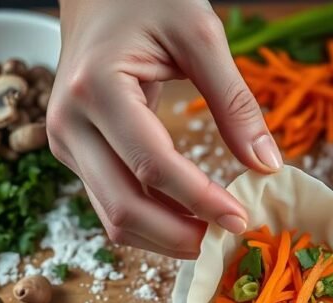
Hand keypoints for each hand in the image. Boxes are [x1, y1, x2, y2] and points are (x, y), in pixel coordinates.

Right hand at [48, 0, 282, 258]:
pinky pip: (113, 202)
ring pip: (114, 218)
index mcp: (96, 89)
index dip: (200, 201)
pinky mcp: (75, 152)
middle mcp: (69, 123)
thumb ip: (235, 101)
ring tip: (215, 232)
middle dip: (179, 236)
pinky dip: (153, 221)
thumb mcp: (201, 35)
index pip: (153, 166)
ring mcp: (65, 142)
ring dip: (165, 237)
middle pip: (123, 208)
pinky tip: (191, 218)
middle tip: (229, 237)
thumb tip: (267, 165)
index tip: (242, 219)